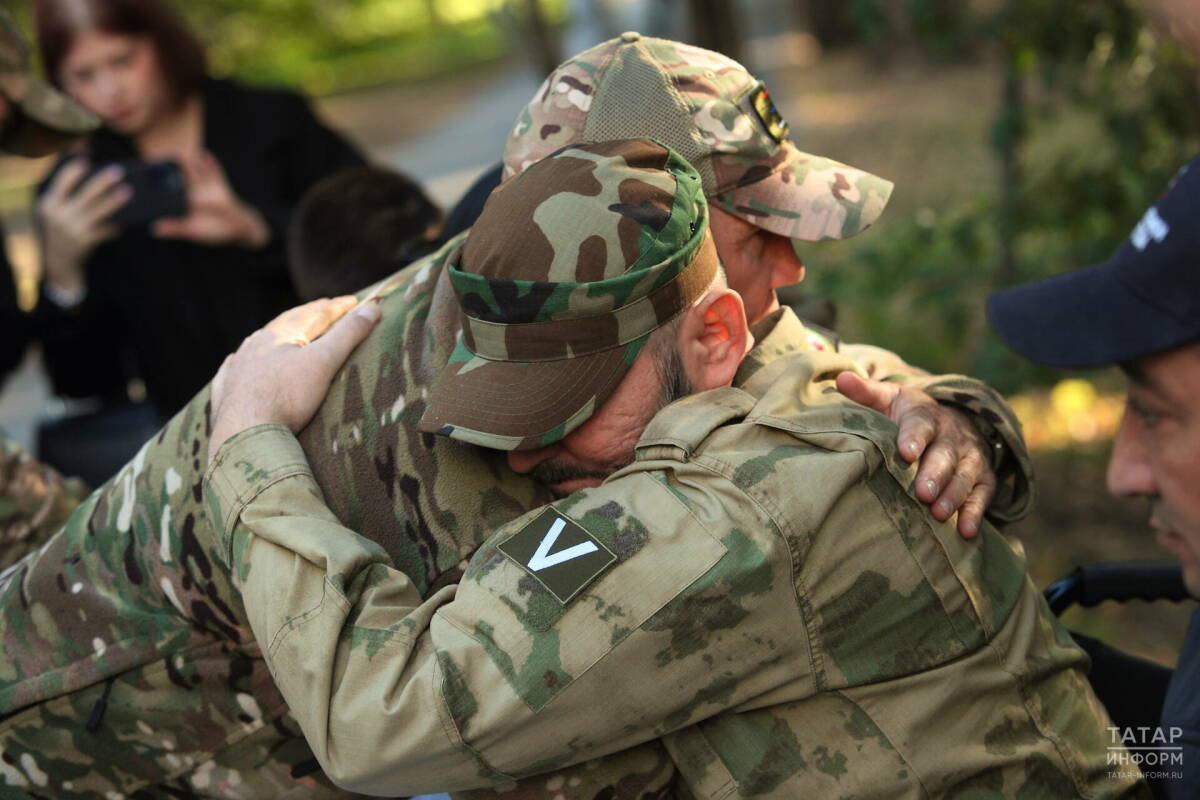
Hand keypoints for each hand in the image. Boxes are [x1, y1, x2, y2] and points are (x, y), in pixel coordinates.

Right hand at [38, 159, 130, 291]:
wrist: (59, 258)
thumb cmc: (61, 223)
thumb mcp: (56, 206)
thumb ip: (66, 184)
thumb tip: (83, 151)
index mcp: (49, 203)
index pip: (62, 183)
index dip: (73, 171)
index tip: (86, 161)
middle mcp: (59, 216)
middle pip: (84, 195)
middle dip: (102, 182)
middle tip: (118, 171)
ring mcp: (73, 229)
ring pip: (98, 212)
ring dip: (114, 201)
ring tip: (128, 191)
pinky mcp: (87, 241)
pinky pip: (105, 230)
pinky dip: (116, 223)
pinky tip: (128, 217)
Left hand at [153, 151, 268, 247]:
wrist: (237, 227)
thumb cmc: (213, 230)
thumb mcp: (193, 231)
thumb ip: (176, 228)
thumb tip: (154, 230)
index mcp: (184, 201)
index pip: (168, 190)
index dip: (156, 183)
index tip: (144, 178)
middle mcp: (193, 190)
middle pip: (181, 176)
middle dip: (171, 170)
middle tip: (158, 161)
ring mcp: (206, 186)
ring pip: (196, 171)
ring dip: (189, 163)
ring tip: (181, 156)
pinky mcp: (219, 183)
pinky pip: (216, 171)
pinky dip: (211, 163)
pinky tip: (205, 155)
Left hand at [209, 297, 380, 463]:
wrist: (243, 436)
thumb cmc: (287, 398)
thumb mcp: (324, 362)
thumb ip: (347, 334)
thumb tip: (372, 307)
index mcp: (280, 334)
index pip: (315, 314)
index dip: (338, 308)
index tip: (355, 301)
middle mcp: (255, 345)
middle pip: (287, 323)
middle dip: (309, 315)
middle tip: (326, 308)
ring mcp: (237, 368)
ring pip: (258, 343)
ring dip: (276, 335)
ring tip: (288, 332)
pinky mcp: (226, 392)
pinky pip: (233, 369)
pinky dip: (242, 362)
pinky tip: (236, 360)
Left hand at [836, 371, 994, 537]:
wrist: (953, 421)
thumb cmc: (909, 416)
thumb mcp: (890, 399)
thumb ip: (866, 393)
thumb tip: (841, 377)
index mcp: (926, 416)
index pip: (920, 424)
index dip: (914, 437)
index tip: (906, 452)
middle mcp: (952, 436)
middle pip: (944, 455)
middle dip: (934, 474)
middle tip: (922, 493)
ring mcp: (970, 458)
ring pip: (964, 476)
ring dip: (953, 495)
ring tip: (939, 513)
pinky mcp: (983, 479)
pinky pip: (982, 495)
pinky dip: (975, 513)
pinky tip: (966, 531)